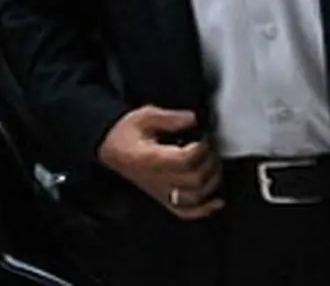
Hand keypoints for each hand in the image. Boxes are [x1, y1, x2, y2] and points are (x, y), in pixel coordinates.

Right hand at [97, 105, 223, 219]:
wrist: (112, 148)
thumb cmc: (127, 133)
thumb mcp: (145, 116)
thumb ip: (171, 118)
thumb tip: (194, 119)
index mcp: (151, 159)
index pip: (184, 160)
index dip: (201, 149)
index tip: (206, 137)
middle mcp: (156, 180)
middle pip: (194, 180)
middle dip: (210, 163)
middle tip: (212, 148)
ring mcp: (160, 192)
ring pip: (194, 197)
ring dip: (211, 182)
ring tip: (214, 165)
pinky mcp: (163, 198)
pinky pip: (185, 212)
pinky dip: (204, 209)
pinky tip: (218, 201)